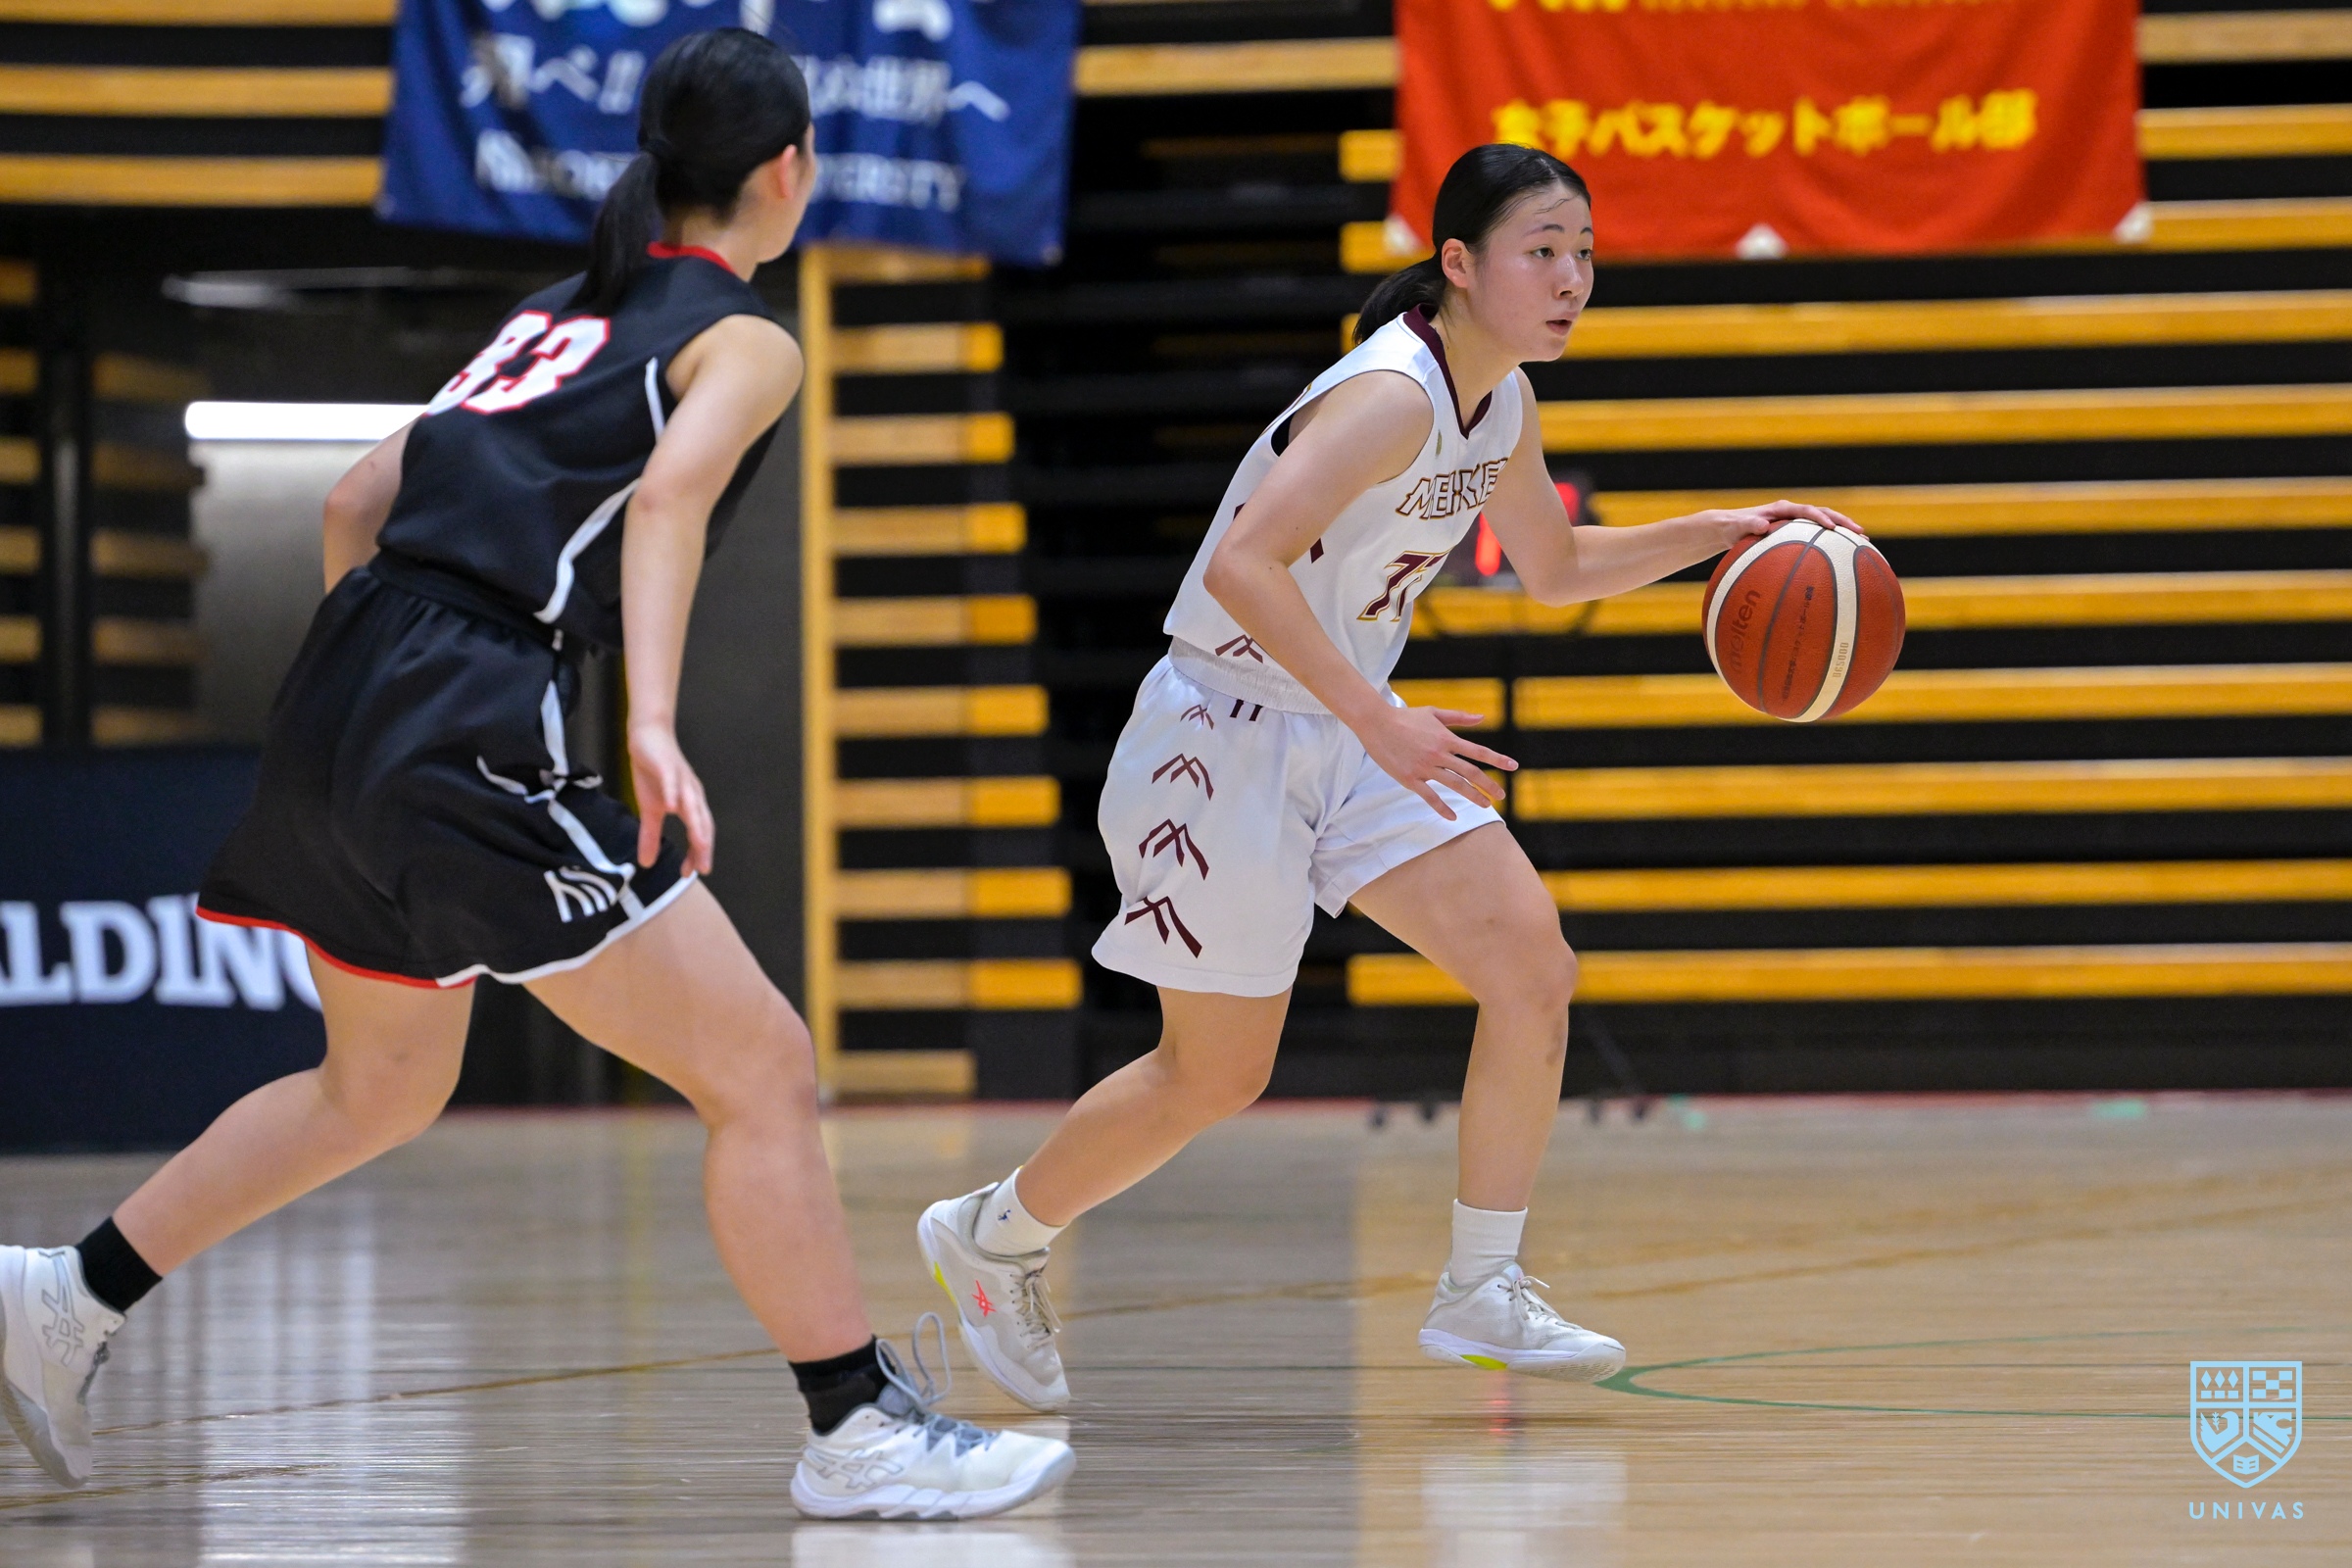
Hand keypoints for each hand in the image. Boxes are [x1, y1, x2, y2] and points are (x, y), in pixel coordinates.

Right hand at [628, 721, 714, 873]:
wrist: (648, 736)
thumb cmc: (653, 772)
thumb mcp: (649, 807)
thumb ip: (650, 834)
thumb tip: (646, 863)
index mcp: (690, 804)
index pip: (699, 832)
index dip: (697, 853)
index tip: (690, 873)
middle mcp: (691, 793)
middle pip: (702, 822)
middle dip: (704, 845)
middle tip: (703, 867)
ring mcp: (681, 779)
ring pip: (692, 804)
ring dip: (696, 824)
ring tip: (699, 844)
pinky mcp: (667, 766)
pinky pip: (672, 782)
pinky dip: (674, 794)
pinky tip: (672, 807)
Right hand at [1353, 704, 1516, 821]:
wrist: (1376, 723)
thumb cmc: (1405, 717)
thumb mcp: (1434, 713)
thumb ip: (1459, 717)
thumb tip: (1482, 718)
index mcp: (1446, 738)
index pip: (1478, 751)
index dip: (1497, 759)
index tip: (1513, 766)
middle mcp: (1439, 754)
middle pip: (1470, 772)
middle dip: (1488, 785)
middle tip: (1501, 795)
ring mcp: (1425, 767)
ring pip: (1454, 785)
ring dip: (1472, 796)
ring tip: (1485, 805)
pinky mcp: (1410, 778)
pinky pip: (1430, 797)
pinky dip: (1442, 808)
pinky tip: (1452, 817)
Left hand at [1709, 499, 1864, 548]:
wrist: (1728, 528)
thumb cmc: (1732, 528)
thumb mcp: (1737, 527)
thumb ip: (1749, 525)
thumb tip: (1763, 525)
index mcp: (1782, 510)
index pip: (1806, 510)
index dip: (1820, 518)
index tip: (1832, 527)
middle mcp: (1792, 513)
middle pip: (1824, 514)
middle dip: (1843, 523)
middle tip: (1861, 534)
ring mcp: (1796, 523)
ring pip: (1825, 525)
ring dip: (1843, 533)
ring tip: (1863, 544)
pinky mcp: (1796, 533)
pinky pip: (1817, 538)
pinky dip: (1831, 544)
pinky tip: (1843, 559)